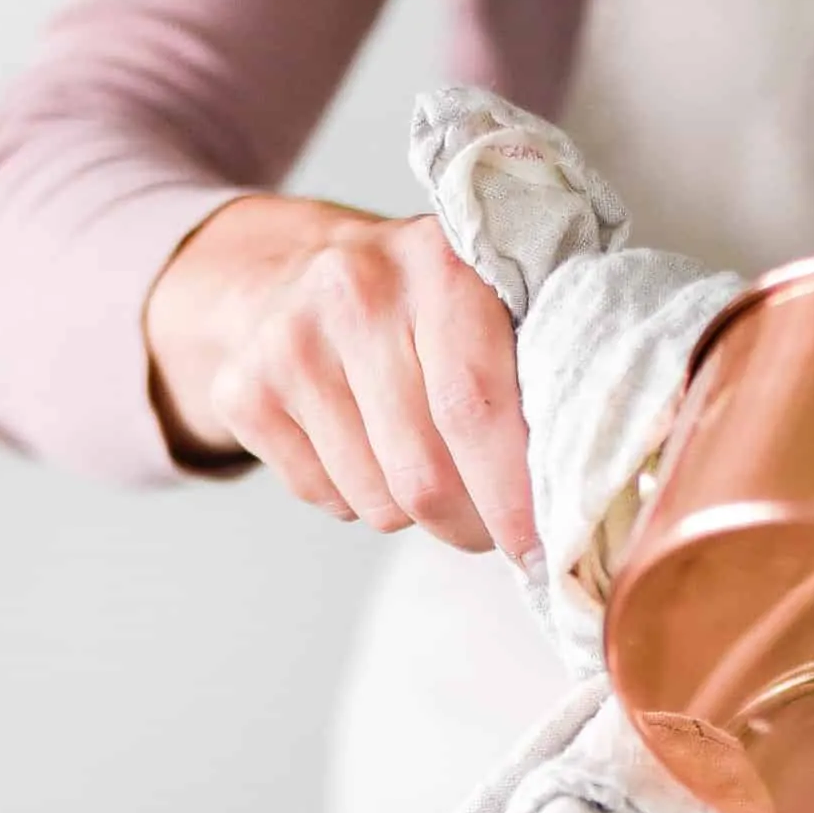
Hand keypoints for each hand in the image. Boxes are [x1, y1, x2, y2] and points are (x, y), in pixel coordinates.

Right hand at [146, 196, 534, 559]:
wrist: (292, 272)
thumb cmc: (420, 309)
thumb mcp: (485, 304)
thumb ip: (532, 375)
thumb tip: (570, 498)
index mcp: (439, 262)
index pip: (476, 406)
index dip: (511, 495)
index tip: (538, 550)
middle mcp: (356, 290)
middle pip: (423, 473)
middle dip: (468, 525)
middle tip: (488, 529)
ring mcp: (289, 339)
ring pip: (377, 500)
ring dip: (410, 511)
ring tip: (417, 461)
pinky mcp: (243, 389)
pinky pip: (324, 496)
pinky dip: (354, 498)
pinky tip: (359, 445)